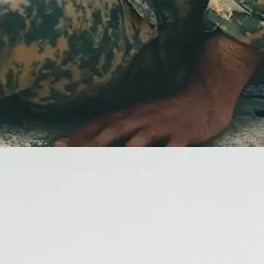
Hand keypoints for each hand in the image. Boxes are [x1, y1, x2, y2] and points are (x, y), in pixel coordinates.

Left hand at [59, 34, 259, 145]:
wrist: (205, 97)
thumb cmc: (167, 112)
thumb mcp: (139, 116)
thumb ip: (117, 129)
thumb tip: (90, 141)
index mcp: (129, 115)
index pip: (98, 125)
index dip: (78, 136)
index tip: (58, 147)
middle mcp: (142, 118)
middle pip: (113, 131)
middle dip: (93, 143)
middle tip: (74, 156)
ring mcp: (163, 125)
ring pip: (141, 138)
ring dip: (126, 150)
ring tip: (110, 164)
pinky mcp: (184, 133)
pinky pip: (175, 146)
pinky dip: (166, 155)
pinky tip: (158, 166)